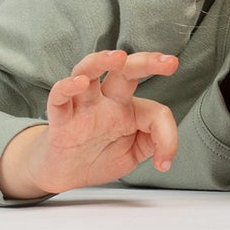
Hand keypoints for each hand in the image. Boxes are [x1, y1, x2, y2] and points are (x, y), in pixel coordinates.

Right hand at [27, 49, 179, 193]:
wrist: (65, 173)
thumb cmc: (99, 155)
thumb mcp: (133, 153)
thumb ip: (152, 145)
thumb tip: (165, 157)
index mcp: (128, 109)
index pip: (154, 111)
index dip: (166, 137)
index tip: (165, 163)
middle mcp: (107, 101)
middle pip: (125, 71)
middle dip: (147, 62)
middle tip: (170, 62)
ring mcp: (83, 106)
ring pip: (88, 71)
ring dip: (102, 61)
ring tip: (119, 57)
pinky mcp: (60, 118)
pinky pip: (59, 97)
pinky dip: (66, 87)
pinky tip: (79, 83)